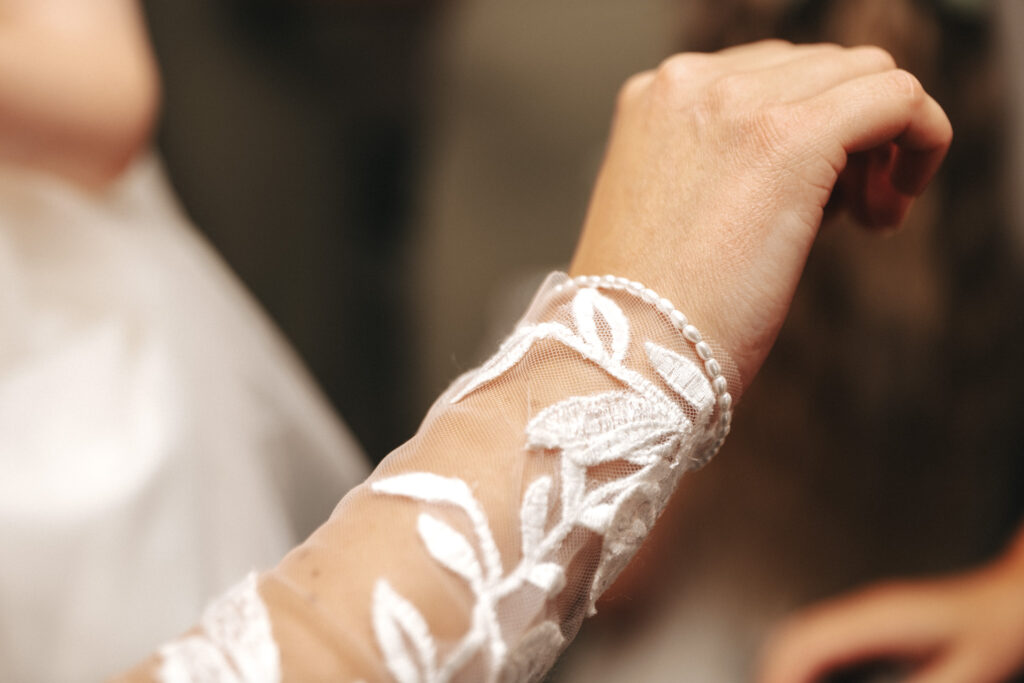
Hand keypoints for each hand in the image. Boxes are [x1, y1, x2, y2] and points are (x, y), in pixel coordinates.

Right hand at [569, 40, 950, 393]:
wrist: (625, 356)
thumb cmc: (648, 312)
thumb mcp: (674, 211)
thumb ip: (728, 166)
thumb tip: (820, 163)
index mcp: (655, 97)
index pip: (770, 75)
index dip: (811, 130)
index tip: (817, 201)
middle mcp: (690, 83)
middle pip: (821, 69)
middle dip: (851, 134)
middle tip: (850, 217)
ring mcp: (737, 102)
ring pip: (864, 74)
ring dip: (883, 141)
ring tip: (865, 219)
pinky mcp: (790, 138)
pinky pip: (898, 99)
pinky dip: (921, 140)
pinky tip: (892, 208)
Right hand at [758, 548, 1023, 682]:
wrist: (1015, 597)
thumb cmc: (1000, 629)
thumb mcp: (967, 671)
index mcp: (879, 617)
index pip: (806, 641)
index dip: (781, 674)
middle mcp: (864, 609)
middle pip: (793, 635)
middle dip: (772, 671)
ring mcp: (866, 613)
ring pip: (802, 635)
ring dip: (785, 666)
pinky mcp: (874, 624)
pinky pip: (822, 641)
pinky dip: (804, 664)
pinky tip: (808, 682)